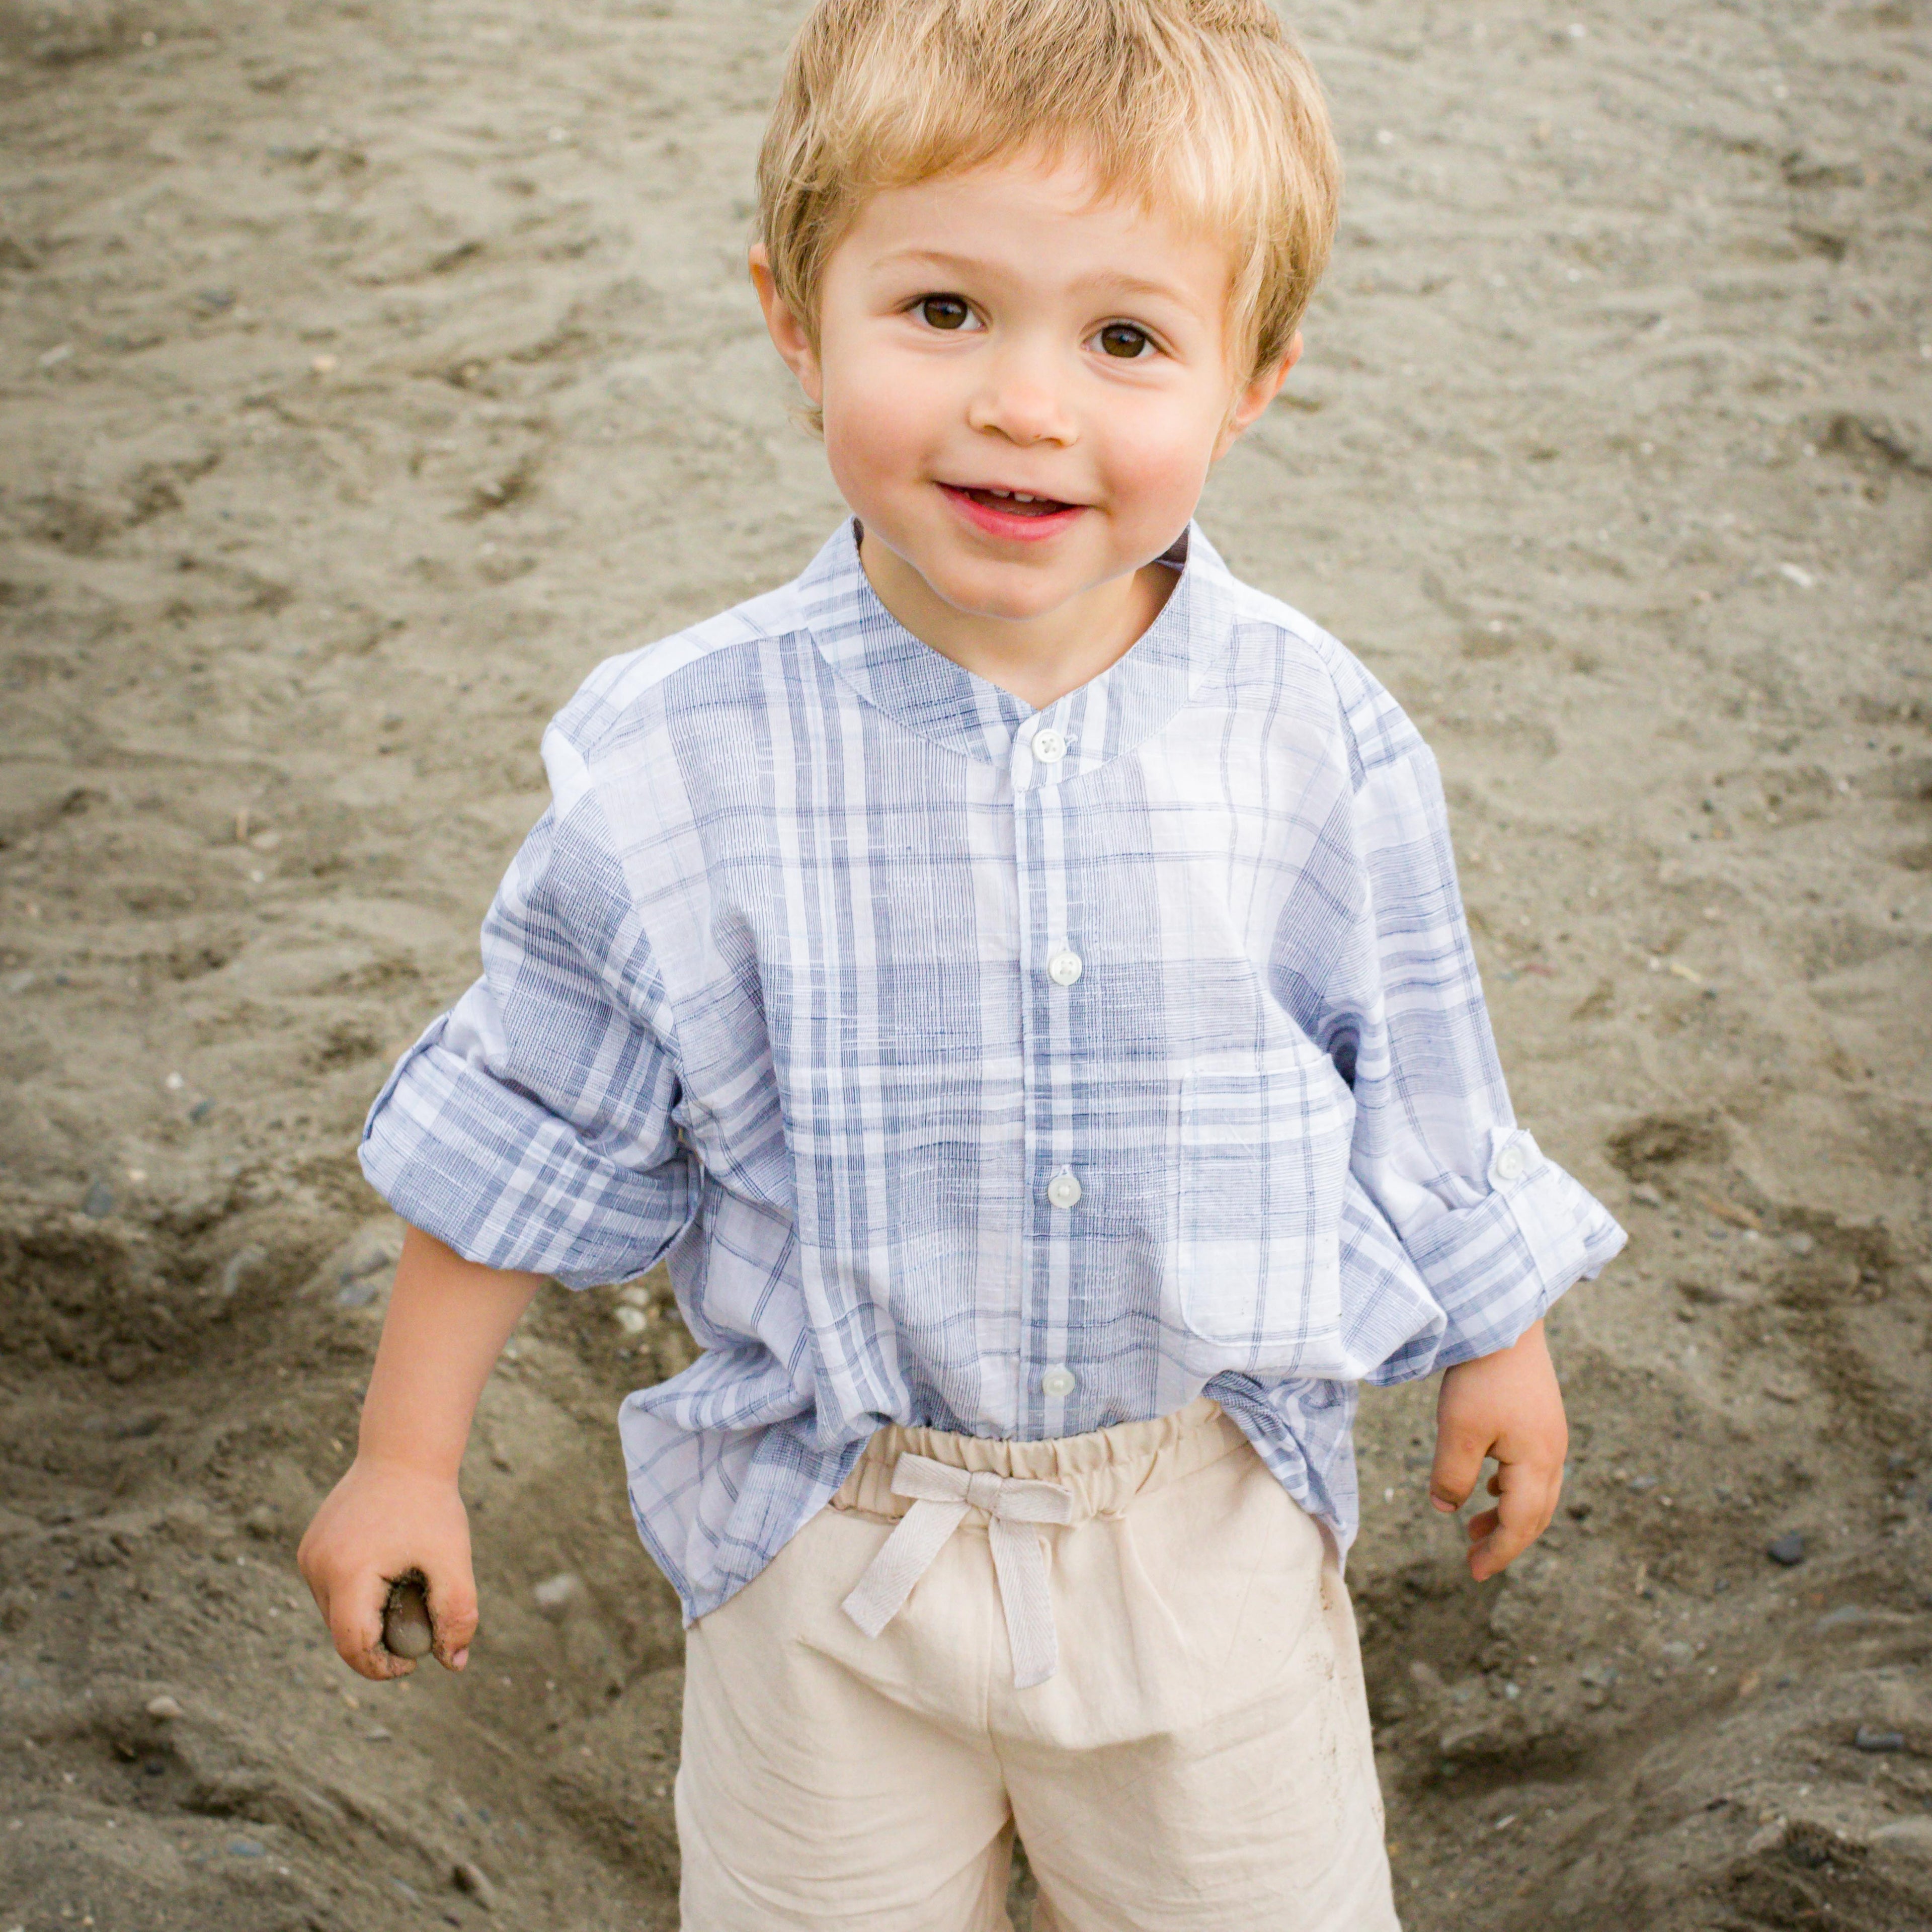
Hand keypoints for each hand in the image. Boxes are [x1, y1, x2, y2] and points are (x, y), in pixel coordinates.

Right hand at [297, 1457, 478, 1680]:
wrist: (404, 1451)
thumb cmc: (431, 1506)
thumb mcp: (453, 1559)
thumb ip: (457, 1613)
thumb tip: (453, 1664)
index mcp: (349, 1572)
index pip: (353, 1645)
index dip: (382, 1666)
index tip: (413, 1661)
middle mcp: (318, 1567)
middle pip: (342, 1633)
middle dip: (378, 1641)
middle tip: (417, 1622)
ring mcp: (309, 1556)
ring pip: (334, 1614)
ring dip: (366, 1617)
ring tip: (404, 1589)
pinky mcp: (309, 1547)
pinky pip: (330, 1590)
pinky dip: (356, 1596)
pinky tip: (386, 1573)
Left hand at [1428, 1319, 1566, 1581]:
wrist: (1506, 1320)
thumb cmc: (1481, 1376)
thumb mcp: (1458, 1430)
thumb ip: (1452, 1475)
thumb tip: (1445, 1508)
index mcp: (1536, 1463)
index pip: (1519, 1524)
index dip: (1498, 1552)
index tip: (1474, 1574)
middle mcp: (1552, 1453)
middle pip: (1535, 1514)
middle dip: (1506, 1541)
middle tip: (1475, 1560)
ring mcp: (1550, 1434)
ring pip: (1534, 1492)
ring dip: (1508, 1514)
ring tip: (1475, 1528)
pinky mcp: (1540, 1417)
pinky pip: (1531, 1468)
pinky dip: (1511, 1487)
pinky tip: (1489, 1484)